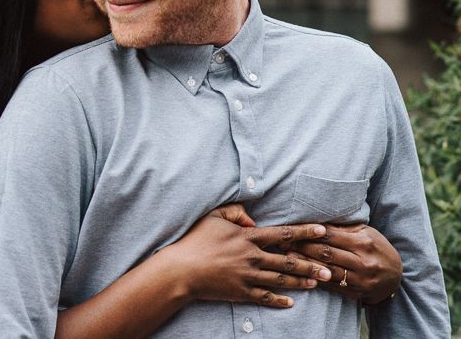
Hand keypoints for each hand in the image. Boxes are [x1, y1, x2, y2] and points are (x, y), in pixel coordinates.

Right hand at [162, 205, 331, 308]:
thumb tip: (251, 218)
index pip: (283, 234)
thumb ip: (235, 211)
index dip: (305, 232)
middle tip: (330, 269)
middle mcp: (253, 257)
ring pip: (281, 280)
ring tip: (316, 283)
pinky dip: (279, 300)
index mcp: (248, 237)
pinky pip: (265, 297)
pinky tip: (291, 302)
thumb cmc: (196, 240)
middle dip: (311, 265)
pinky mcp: (242, 293)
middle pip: (289, 261)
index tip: (322, 231)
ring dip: (301, 282)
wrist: (183, 269)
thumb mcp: (214, 216)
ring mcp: (248, 276)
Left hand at [287, 224, 401, 303]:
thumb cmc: (376, 248)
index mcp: (364, 242)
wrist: (397, 277)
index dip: (309, 232)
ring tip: (288, 257)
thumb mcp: (366, 233)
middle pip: (326, 253)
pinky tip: (301, 274)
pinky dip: (316, 279)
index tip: (292, 228)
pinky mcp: (357, 293)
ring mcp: (360, 280)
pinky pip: (332, 286)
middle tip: (282, 241)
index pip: (331, 236)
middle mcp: (363, 261)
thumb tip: (317, 220)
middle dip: (302, 246)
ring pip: (327, 270)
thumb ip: (344, 228)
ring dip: (305, 263)